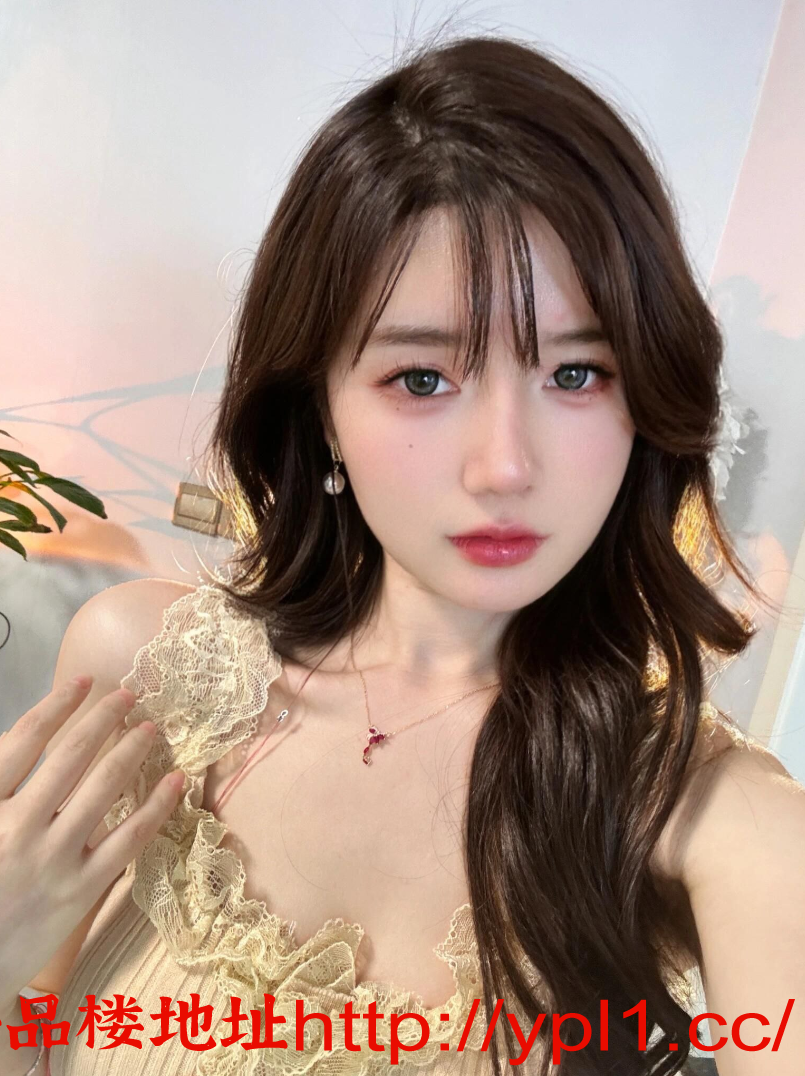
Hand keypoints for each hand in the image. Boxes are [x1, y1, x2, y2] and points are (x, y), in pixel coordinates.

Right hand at [0, 677, 183, 1007]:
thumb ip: (1, 785)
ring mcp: (54, 859)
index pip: (22, 741)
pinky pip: (129, 839)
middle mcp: (19, 828)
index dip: (56, 706)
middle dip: (102, 719)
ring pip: (104, 789)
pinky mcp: (82, 890)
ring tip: (150, 728)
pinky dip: (157, 807)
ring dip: (131, 750)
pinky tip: (176, 782)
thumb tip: (27, 742)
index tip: (83, 682)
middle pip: (70, 757)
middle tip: (129, 696)